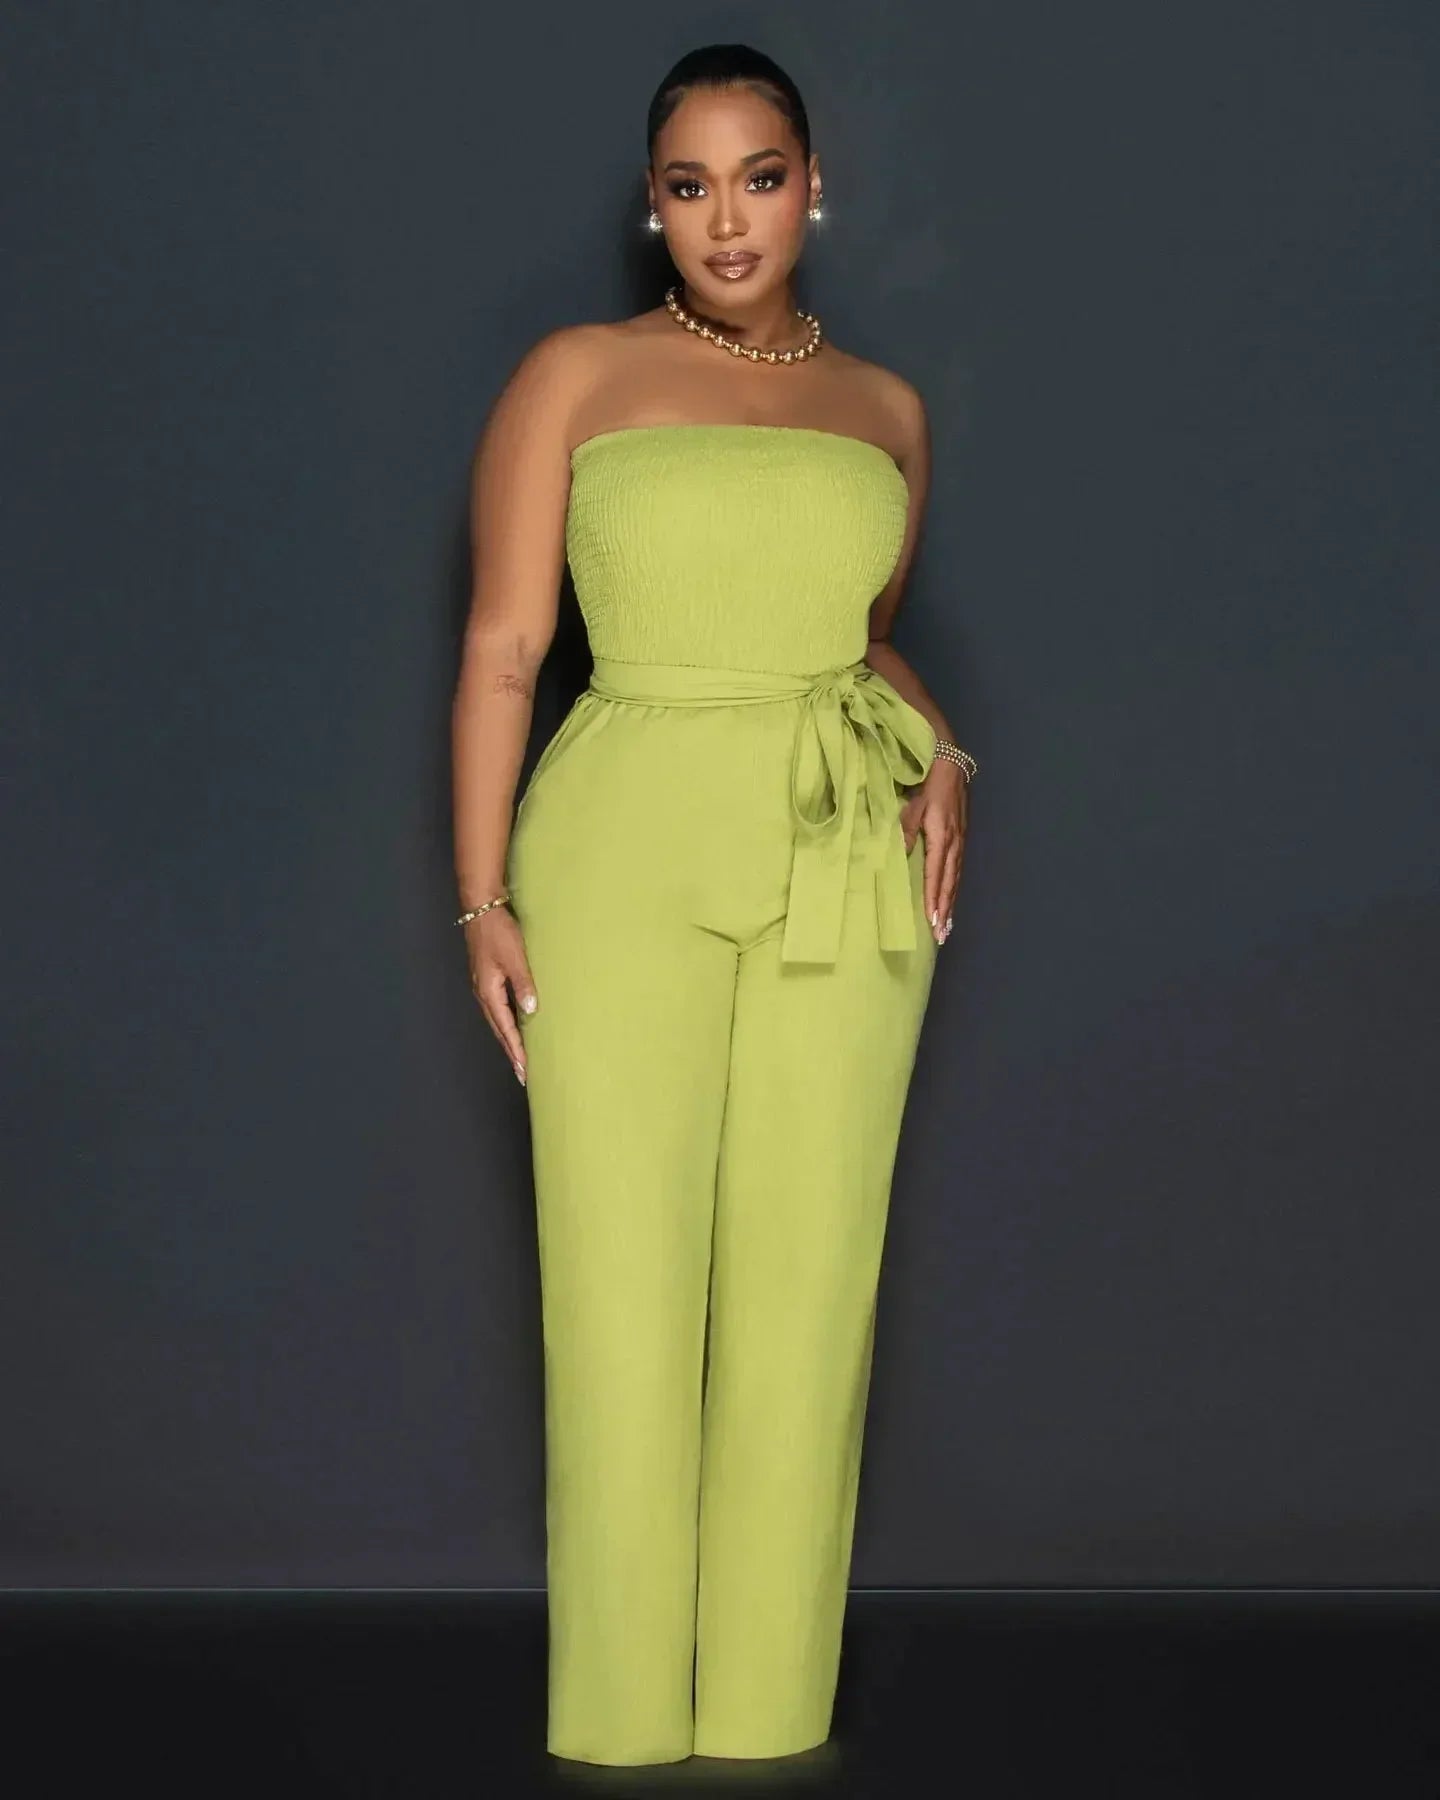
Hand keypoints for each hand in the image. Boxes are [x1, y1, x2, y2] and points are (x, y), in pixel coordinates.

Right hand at [464, 905, 537, 1084]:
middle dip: (510, 1051)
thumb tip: (530, 1009)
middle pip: (499, 1028)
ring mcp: (484, 985)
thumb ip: (522, 983)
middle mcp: (483, 992)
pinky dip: (507, 1021)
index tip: (524, 1069)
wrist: (480, 907)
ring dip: (508, 1038)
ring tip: (519, 1055)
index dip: (515, 1049)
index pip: (505, 1027)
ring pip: (497, 1019)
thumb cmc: (498, 931)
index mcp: (488, 991)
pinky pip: (498, 1007)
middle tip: (522, 1072)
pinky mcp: (487, 977)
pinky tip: (515, 1023)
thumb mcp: (514, 956)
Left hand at [900, 758, 968, 945]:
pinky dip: (954, 887)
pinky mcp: (961, 835)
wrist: (948, 761)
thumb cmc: (926, 781)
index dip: (934, 898)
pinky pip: (958, 868)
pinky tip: (951, 898)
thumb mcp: (912, 803)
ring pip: (955, 877)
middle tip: (941, 935)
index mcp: (941, 835)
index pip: (935, 874)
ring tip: (947, 926)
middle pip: (949, 882)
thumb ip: (905, 829)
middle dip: (945, 909)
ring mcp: (959, 839)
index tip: (932, 921)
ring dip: (951, 902)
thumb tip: (898, 855)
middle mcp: (954, 841)